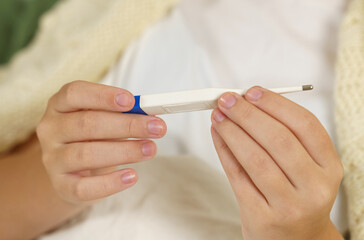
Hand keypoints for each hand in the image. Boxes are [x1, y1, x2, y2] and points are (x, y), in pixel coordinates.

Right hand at [37, 81, 166, 204]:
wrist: (73, 170)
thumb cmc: (93, 136)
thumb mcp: (102, 118)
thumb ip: (121, 113)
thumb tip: (150, 114)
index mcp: (60, 105)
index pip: (75, 93)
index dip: (103, 96)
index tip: (131, 101)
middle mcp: (50, 129)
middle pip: (87, 124)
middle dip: (127, 125)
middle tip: (156, 128)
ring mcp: (52, 158)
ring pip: (86, 154)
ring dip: (125, 151)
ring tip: (150, 149)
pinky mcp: (61, 185)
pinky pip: (84, 187)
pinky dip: (111, 182)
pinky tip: (132, 176)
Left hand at [210, 87, 343, 239]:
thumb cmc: (297, 196)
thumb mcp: (306, 168)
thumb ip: (285, 136)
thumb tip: (249, 102)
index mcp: (329, 167)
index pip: (304, 125)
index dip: (275, 104)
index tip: (252, 92)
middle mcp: (314, 187)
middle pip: (278, 139)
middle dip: (247, 114)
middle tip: (227, 99)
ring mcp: (289, 206)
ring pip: (255, 158)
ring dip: (232, 131)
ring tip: (218, 115)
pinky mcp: (263, 218)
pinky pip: (238, 177)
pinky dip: (224, 151)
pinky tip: (218, 135)